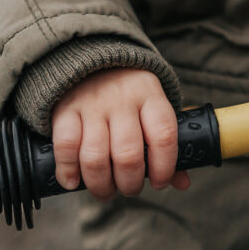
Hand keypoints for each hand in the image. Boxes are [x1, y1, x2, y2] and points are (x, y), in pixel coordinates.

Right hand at [51, 68, 189, 201]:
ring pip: (96, 157)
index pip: (164, 135)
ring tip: (106, 191)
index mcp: (150, 94)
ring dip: (101, 185)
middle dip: (130, 183)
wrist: (91, 58)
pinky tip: (74, 182)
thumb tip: (182, 183)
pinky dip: (68, 171)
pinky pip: (65, 147)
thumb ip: (164, 142)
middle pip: (128, 154)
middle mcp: (122, 98)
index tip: (159, 183)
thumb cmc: (128, 94)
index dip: (164, 167)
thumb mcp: (152, 106)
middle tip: (129, 189)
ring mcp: (92, 103)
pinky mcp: (66, 109)